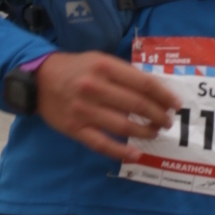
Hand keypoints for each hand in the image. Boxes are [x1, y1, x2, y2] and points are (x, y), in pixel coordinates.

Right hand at [34, 50, 181, 159]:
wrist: (39, 80)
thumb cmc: (76, 68)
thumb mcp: (100, 60)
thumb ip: (125, 74)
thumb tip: (157, 90)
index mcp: (105, 67)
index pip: (144, 84)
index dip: (164, 96)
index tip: (175, 104)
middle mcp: (95, 88)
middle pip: (138, 106)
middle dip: (159, 116)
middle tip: (167, 121)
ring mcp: (84, 110)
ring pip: (124, 127)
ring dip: (145, 132)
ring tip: (155, 133)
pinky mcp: (76, 129)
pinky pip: (102, 144)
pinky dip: (121, 152)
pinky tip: (135, 154)